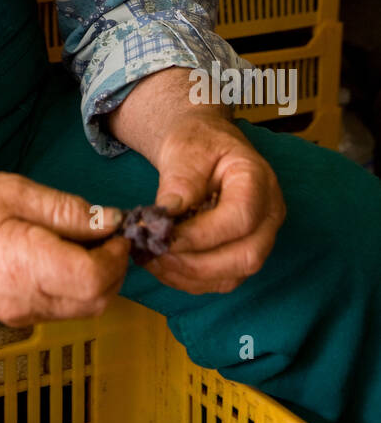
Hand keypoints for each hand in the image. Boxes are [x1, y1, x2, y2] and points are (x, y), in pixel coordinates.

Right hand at [0, 172, 130, 326]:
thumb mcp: (15, 192)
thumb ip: (66, 210)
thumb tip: (109, 221)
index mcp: (24, 267)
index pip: (94, 278)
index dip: (116, 255)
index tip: (117, 230)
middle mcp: (25, 301)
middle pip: (96, 301)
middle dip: (114, 270)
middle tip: (108, 235)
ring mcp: (19, 314)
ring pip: (82, 310)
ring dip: (97, 280)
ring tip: (85, 242)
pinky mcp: (13, 316)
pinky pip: (60, 309)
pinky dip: (75, 288)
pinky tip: (62, 256)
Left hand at [146, 109, 285, 293]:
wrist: (204, 145)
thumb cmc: (198, 142)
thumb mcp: (186, 148)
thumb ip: (180, 180)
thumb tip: (166, 216)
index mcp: (258, 181)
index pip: (240, 219)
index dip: (201, 234)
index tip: (163, 234)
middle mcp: (268, 214)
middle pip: (245, 256)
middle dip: (195, 263)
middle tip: (155, 252)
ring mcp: (259, 238)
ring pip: (232, 276)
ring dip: (188, 275)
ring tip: (152, 258)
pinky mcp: (241, 254)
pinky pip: (220, 280)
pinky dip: (189, 279)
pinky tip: (162, 265)